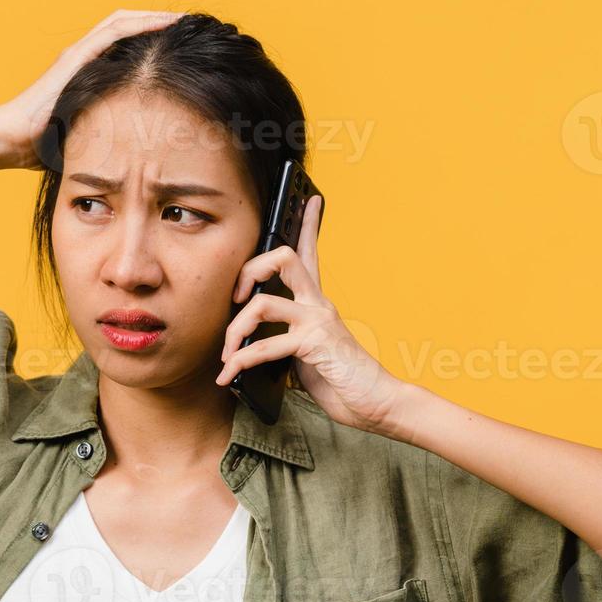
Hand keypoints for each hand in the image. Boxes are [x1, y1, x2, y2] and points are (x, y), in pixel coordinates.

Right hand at [0, 9, 184, 170]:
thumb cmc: (48, 144)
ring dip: (154, 17)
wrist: (16, 140)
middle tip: (190, 24)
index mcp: (89, 70)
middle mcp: (85, 55)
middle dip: (159, 21)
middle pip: (128, 25)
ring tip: (183, 19)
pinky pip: (113, 33)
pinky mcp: (75, 58)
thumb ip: (113, 126)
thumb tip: (146, 146)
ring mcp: (79, 54)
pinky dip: (141, 24)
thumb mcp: (92, 131)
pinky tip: (165, 24)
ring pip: (123, 21)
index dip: (154, 36)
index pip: (127, 43)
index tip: (183, 42)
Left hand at [215, 194, 412, 435]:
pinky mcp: (316, 344)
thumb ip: (284, 340)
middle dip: (248, 270)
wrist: (374, 402)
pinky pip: (266, 345)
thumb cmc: (341, 381)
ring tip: (226, 357)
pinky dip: (241, 361)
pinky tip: (231, 375)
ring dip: (234, 332)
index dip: (310, 224)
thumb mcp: (305, 355)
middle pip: (283, 258)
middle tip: (234, 297)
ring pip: (263, 303)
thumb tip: (251, 347)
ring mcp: (318, 321)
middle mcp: (318, 304)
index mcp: (317, 303)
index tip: (310, 199)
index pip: (311, 254)